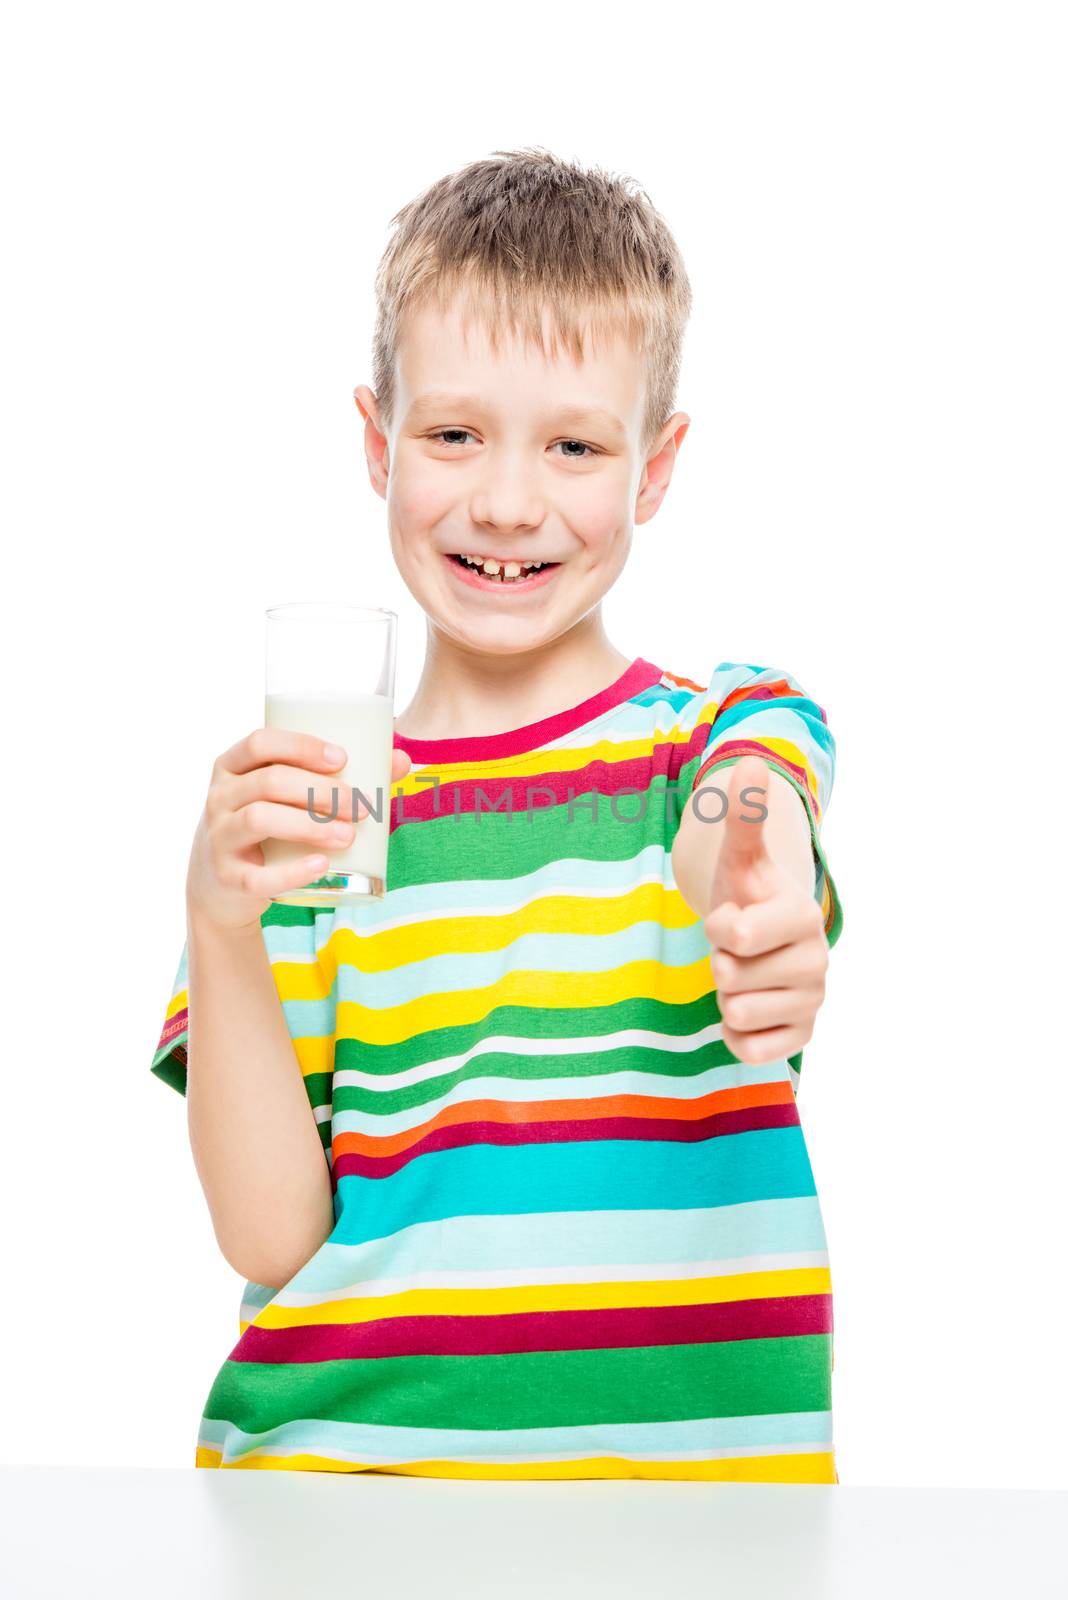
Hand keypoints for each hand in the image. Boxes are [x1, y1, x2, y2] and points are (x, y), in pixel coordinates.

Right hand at [186, 728, 413, 932]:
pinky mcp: (226, 878)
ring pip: (260, 820)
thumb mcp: (287, 798)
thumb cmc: (268, 826)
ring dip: (311, 825)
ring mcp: (219, 837)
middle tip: (360, 807)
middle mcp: (219, 797)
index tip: (342, 759)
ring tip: (349, 836)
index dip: (301, 746)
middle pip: (269, 782)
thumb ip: (338, 777)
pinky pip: (256, 877)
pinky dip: (292, 873)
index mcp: (233, 766)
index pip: (260, 742)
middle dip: (321, 792)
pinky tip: (321, 866)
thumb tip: (402, 760)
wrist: (222, 884)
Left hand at [703, 754, 827, 1065]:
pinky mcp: (801, 1038)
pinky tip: (749, 1008)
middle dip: (721, 962)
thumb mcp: (739, 859)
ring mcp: (813, 1003)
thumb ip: (744, 819)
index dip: (718, 927)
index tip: (733, 917)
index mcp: (803, 915)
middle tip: (738, 949)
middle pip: (730, 976)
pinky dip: (736, 1034)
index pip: (736, 935)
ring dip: (728, 995)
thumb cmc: (746, 897)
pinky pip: (749, 1050)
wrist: (761, 942)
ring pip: (737, 1013)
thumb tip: (750, 763)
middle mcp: (817, 962)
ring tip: (744, 974)